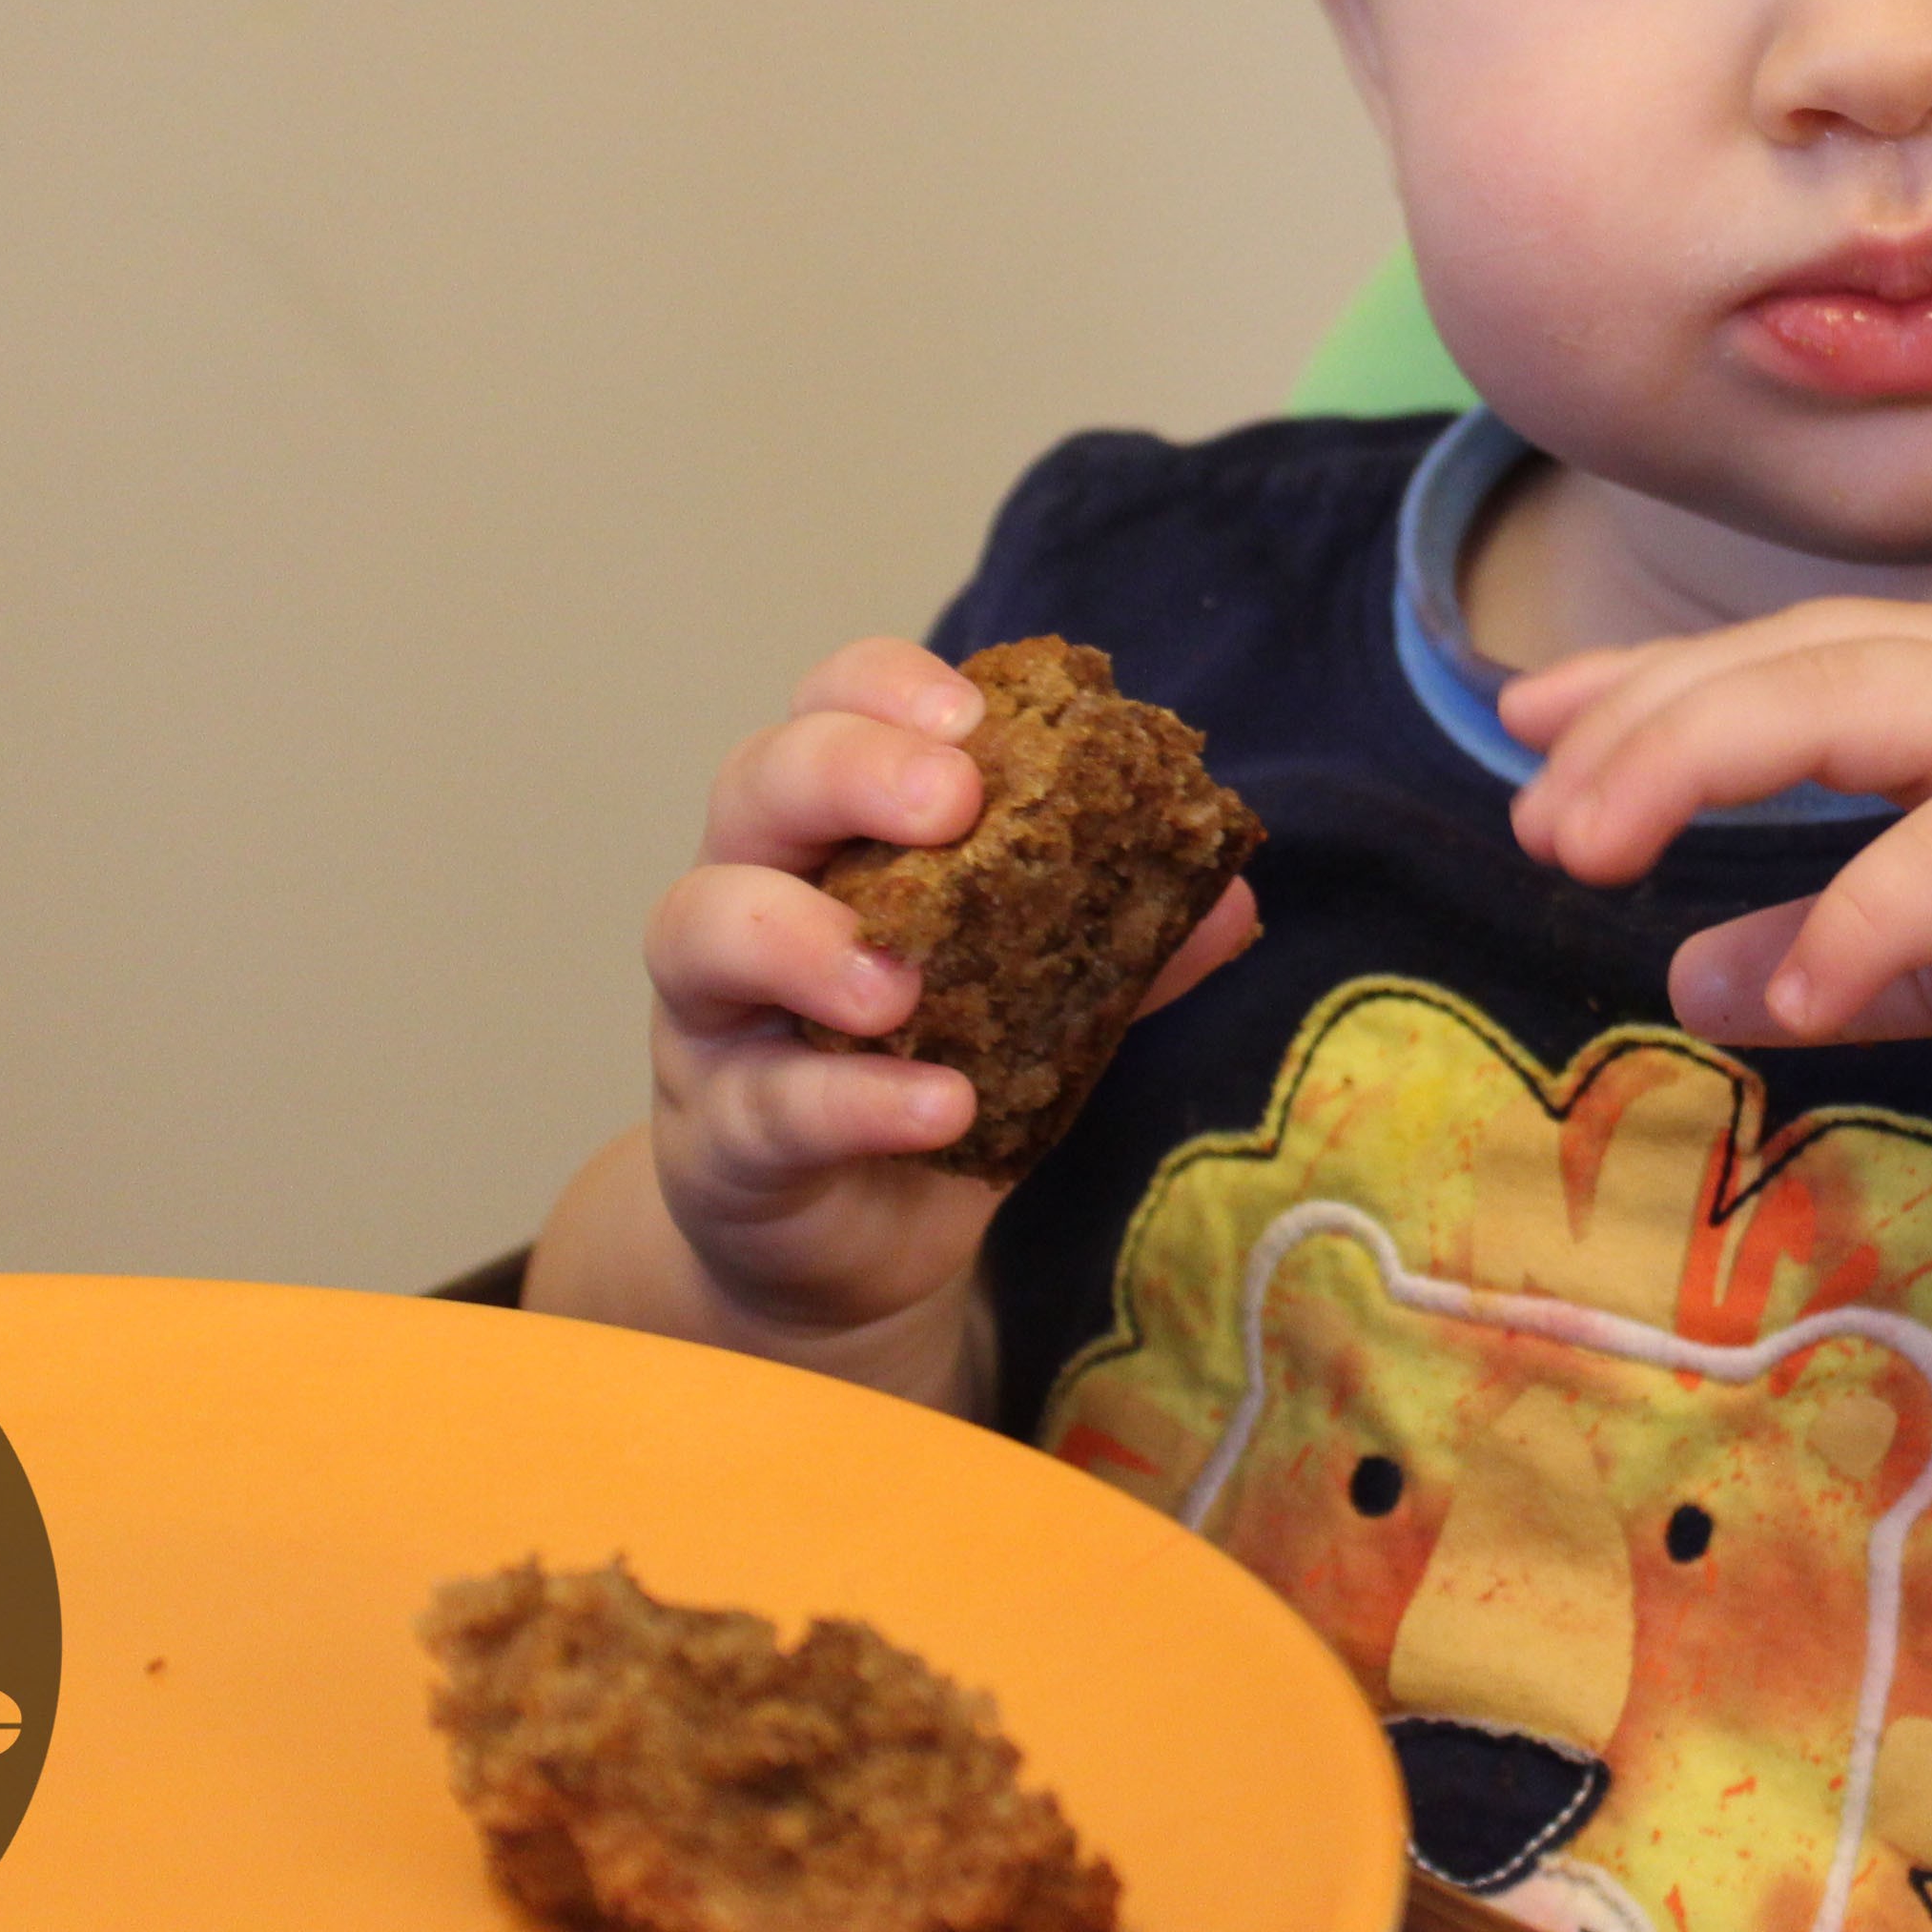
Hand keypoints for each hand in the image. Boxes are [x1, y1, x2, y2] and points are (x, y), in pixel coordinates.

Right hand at [596, 638, 1256, 1379]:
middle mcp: (753, 891)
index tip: (972, 717)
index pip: (831, 708)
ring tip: (900, 985)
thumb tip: (1231, 897)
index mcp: (836, 832)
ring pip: (700, 927)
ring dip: (803, 940)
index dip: (884, 688)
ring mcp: (716, 1014)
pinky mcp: (719, 1131)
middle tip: (950, 803)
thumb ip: (1116, 947)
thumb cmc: (931, 1071)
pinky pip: (765, 1102)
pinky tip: (940, 1105)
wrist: (847, 1242)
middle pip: (755, 783)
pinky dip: (852, 1101)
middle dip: (847, 771)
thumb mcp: (1033, 1000)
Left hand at [1499, 601, 1931, 1105]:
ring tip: (1590, 853)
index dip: (1643, 683)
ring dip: (1704, 764)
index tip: (1522, 723)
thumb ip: (1841, 953)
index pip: (1776, 655)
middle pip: (1789, 664)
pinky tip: (1802, 991)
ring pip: (1854, 704)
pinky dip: (1873, 910)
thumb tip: (1689, 976)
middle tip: (1532, 819)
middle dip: (1643, 728)